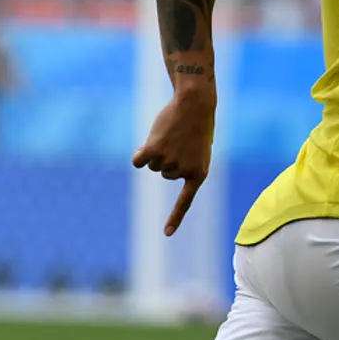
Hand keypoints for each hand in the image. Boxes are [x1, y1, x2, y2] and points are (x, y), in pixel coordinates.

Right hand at [132, 90, 215, 235]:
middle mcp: (183, 171)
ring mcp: (168, 162)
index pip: (185, 201)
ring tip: (172, 135)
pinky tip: (150, 142)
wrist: (195, 105)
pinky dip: (139, 155)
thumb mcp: (197, 149)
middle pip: (164, 173)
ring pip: (152, 165)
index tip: (167, 234)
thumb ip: (183, 163)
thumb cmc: (197, 126)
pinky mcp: (154, 151)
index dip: (175, 217)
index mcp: (199, 174)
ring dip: (157, 151)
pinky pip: (139, 161)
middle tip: (179, 141)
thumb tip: (158, 166)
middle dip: (167, 158)